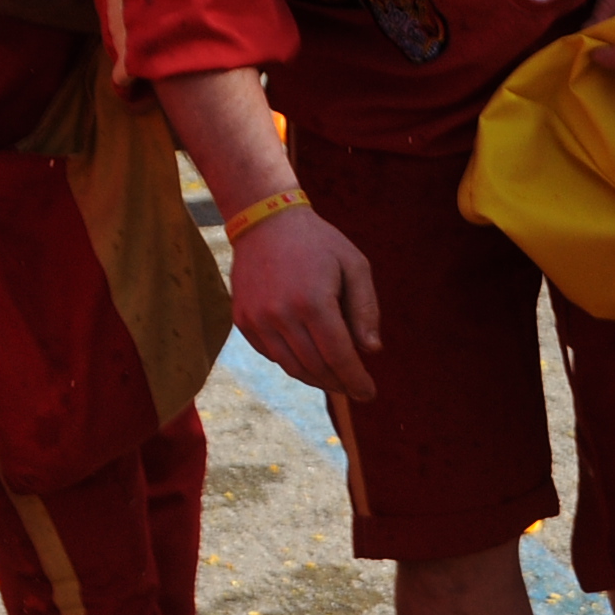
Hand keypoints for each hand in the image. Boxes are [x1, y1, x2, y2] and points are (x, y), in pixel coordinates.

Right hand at [231, 208, 382, 402]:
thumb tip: (371, 350)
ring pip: (292, 367)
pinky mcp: (243, 320)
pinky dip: (293, 363)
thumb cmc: (318, 243)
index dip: (356, 380)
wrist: (264, 222)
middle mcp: (281, 315)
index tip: (369, 393)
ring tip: (335, 379)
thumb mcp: (355, 265)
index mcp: (314, 302)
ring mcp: (257, 319)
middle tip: (355, 388)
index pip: (339, 357)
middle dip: (340, 384)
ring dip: (317, 379)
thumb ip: (366, 309)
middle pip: (316, 367)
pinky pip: (272, 355)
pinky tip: (309, 359)